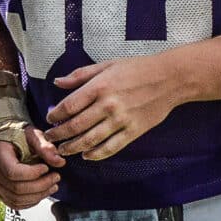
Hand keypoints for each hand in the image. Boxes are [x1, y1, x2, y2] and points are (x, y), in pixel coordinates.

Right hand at [0, 128, 63, 209]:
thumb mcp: (32, 135)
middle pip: (17, 189)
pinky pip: (15, 204)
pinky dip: (31, 201)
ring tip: (53, 185)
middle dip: (41, 185)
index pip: (13, 172)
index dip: (33, 174)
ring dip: (39, 195)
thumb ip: (45, 147)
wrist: (4, 140)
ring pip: (17, 199)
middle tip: (56, 177)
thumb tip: (60, 162)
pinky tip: (42, 192)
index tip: (46, 167)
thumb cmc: (17, 136)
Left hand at [45, 58, 183, 159]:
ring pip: (90, 140)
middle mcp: (109, 104)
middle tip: (50, 138)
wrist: (170, 78)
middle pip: (76, 125)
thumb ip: (80, 75)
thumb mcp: (107, 65)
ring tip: (62, 150)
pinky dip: (96, 154)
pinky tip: (86, 155)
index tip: (50, 119)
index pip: (69, 106)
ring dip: (73, 147)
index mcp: (100, 86)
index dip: (55, 115)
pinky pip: (111, 147)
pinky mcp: (134, 131)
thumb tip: (57, 82)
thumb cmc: (138, 69)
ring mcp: (122, 120)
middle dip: (59, 135)